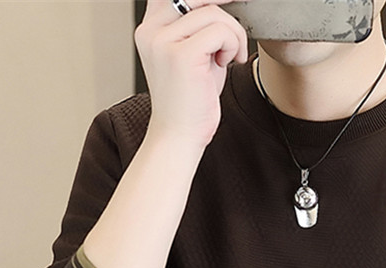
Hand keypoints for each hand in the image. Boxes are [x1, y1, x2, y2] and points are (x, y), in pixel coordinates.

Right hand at [135, 0, 248, 147]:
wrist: (179, 136)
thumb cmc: (190, 101)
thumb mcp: (193, 54)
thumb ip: (200, 26)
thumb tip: (222, 2)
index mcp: (150, 28)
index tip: (228, 2)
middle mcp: (151, 31)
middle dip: (224, 8)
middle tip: (235, 35)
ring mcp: (163, 42)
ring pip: (213, 12)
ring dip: (233, 34)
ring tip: (231, 57)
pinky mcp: (181, 55)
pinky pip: (220, 31)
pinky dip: (232, 45)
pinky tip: (228, 63)